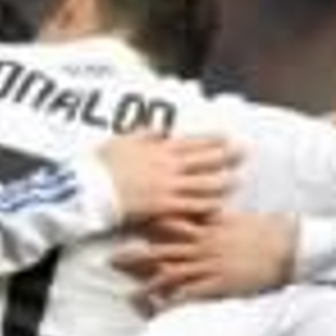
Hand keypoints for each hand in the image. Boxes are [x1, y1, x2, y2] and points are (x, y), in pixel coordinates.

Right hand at [98, 132, 240, 223]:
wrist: (90, 188)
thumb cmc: (102, 164)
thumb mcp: (123, 140)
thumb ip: (145, 134)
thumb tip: (162, 128)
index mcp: (158, 148)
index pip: (192, 142)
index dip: (211, 140)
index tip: (227, 137)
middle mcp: (167, 166)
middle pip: (203, 160)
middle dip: (226, 156)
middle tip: (244, 153)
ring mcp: (167, 187)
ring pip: (202, 184)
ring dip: (221, 182)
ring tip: (237, 181)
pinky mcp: (163, 208)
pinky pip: (190, 207)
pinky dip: (206, 206)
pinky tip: (219, 207)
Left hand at [113, 212, 296, 305]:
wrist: (286, 246)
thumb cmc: (263, 230)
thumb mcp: (234, 217)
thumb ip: (212, 215)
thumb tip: (196, 208)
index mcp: (205, 226)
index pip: (168, 225)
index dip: (144, 228)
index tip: (124, 231)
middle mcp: (202, 245)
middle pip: (161, 251)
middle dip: (135, 257)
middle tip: (111, 262)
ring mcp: (210, 264)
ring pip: (172, 274)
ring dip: (148, 285)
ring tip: (129, 295)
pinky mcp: (220, 283)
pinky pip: (192, 294)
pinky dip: (175, 302)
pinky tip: (160, 310)